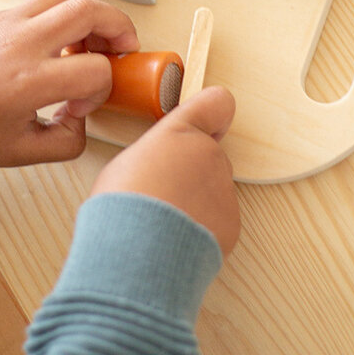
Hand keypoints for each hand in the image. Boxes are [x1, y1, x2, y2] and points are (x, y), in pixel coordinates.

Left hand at [0, 0, 138, 166]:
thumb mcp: (18, 152)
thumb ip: (65, 141)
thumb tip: (83, 119)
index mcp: (29, 81)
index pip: (94, 70)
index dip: (102, 89)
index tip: (82, 104)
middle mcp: (24, 43)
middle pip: (90, 11)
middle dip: (119, 27)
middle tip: (123, 49)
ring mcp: (12, 22)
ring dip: (94, 11)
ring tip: (94, 39)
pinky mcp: (3, 14)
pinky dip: (67, 10)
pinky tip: (63, 38)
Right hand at [89, 86, 240, 254]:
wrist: (137, 252)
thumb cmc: (121, 205)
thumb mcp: (127, 163)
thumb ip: (156, 156)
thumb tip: (159, 173)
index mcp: (181, 132)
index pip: (216, 103)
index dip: (213, 113)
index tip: (209, 124)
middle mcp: (209, 154)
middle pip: (208, 157)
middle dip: (191, 172)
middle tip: (161, 193)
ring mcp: (224, 189)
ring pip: (212, 192)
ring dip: (195, 204)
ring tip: (163, 222)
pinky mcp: (231, 223)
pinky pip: (218, 222)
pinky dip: (202, 231)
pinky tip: (176, 240)